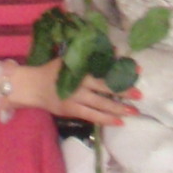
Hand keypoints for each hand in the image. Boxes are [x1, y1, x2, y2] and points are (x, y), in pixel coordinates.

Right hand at [11, 57, 140, 126]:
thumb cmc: (53, 71)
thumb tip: (113, 50)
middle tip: (140, 95)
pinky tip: (119, 122)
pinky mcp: (72, 111)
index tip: (137, 70)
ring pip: (101, 104)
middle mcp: (78, 84)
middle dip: (123, 92)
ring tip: (134, 111)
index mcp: (79, 69)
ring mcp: (75, 99)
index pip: (104, 70)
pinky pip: (92, 116)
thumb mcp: (69, 59)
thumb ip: (89, 56)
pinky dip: (106, 119)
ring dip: (118, 108)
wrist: (32, 87)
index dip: (120, 71)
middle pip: (105, 88)